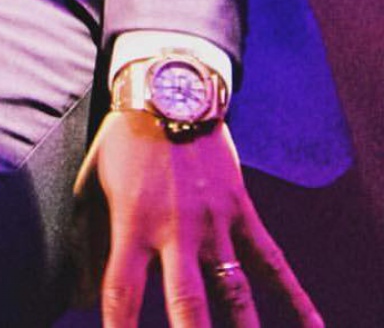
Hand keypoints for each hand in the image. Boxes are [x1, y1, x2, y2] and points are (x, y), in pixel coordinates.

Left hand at [79, 111, 321, 325]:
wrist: (169, 91)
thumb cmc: (124, 142)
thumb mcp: (94, 182)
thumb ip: (90, 237)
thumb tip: (83, 293)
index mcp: (133, 222)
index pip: (123, 292)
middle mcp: (176, 229)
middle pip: (186, 304)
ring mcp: (214, 221)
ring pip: (234, 293)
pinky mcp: (241, 210)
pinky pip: (272, 260)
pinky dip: (295, 296)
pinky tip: (313, 327)